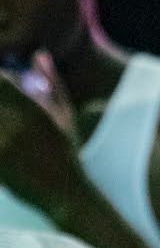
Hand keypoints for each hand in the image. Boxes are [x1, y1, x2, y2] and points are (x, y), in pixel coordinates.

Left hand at [0, 57, 82, 212]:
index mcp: (31, 108)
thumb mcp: (64, 115)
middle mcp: (15, 124)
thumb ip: (52, 83)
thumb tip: (40, 55)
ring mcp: (3, 143)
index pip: (0, 81)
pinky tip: (2, 140)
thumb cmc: (65, 153)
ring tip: (3, 123)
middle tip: (2, 109)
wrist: (65, 192)